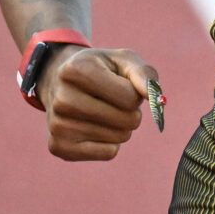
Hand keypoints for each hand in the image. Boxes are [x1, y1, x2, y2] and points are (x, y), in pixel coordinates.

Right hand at [38, 46, 161, 161]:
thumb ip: (144, 74)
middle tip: (114, 101)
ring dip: (121, 127)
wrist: (59, 83)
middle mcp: (62, 98)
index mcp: (77, 70)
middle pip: (127, 120)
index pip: (130, 97)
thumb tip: (156, 100)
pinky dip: (110, 143)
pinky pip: (109, 153)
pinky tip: (93, 127)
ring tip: (102, 112)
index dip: (135, 93)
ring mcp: (57, 125)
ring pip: (119, 138)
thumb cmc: (100, 70)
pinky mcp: (59, 147)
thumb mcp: (123, 61)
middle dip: (131, 112)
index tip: (120, 85)